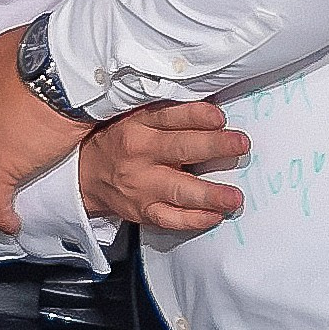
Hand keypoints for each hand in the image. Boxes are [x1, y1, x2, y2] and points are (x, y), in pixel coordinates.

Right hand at [77, 102, 247, 232]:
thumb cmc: (121, 139)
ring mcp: (142, 186)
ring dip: (209, 194)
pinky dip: (195, 219)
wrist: (87, 173)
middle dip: (213, 146)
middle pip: (180, 149)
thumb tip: (213, 110)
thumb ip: (168, 114)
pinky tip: (215, 215)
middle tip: (240, 144)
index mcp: (139, 124)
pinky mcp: (144, 211)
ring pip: (178, 190)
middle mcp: (140, 154)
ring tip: (234, 197)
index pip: (170, 116)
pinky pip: (172, 219)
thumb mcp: (135, 116)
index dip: (196, 115)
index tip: (220, 117)